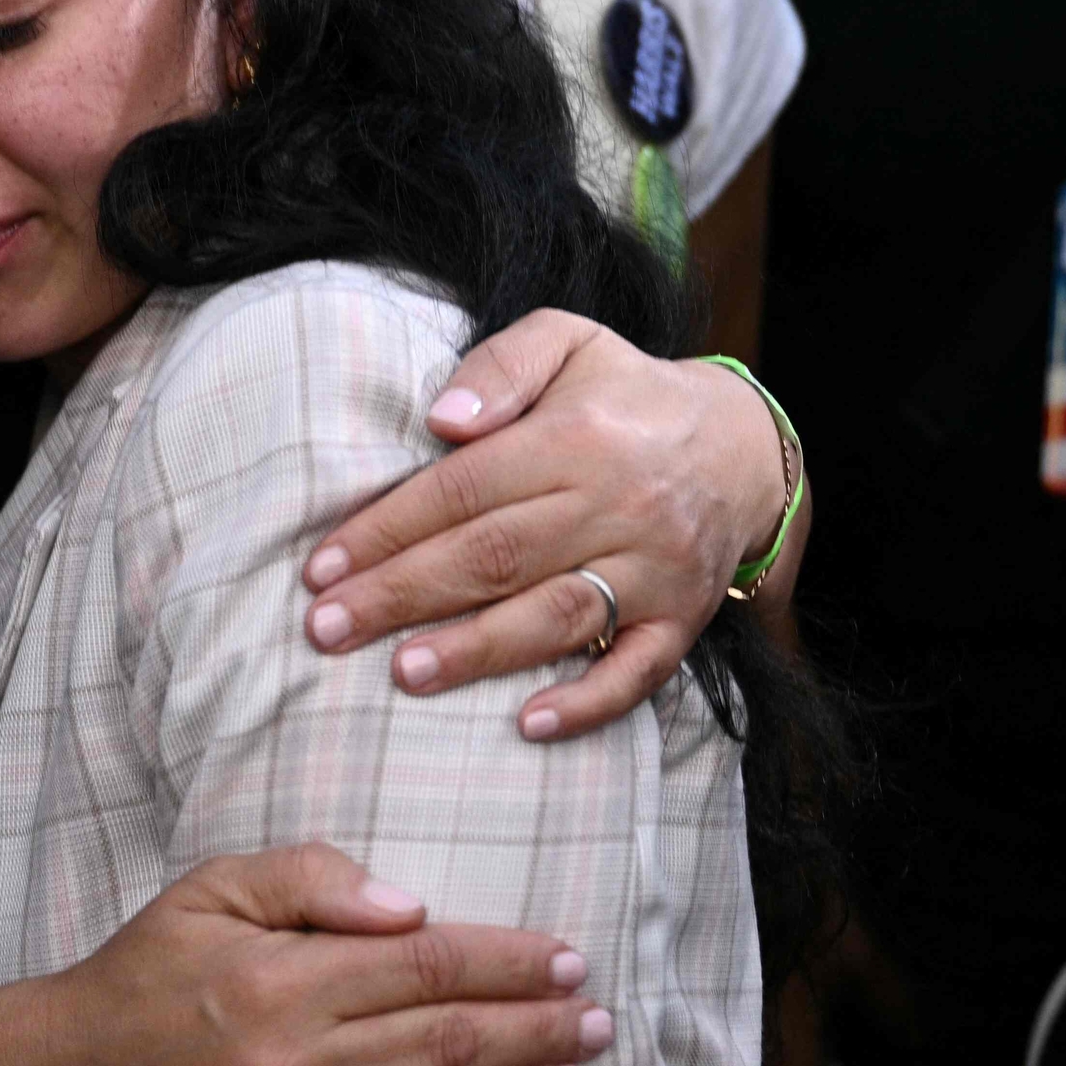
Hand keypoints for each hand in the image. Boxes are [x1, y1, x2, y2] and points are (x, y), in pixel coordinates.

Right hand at [0, 844, 608, 1065]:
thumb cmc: (146, 972)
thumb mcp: (209, 888)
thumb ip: (309, 876)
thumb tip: (410, 905)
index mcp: (285, 979)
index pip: (428, 966)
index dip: (508, 962)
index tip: (566, 959)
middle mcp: (298, 1064)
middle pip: (448, 1044)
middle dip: (537, 1028)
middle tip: (598, 1018)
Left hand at [299, 312, 781, 737]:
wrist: (744, 445)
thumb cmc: (623, 395)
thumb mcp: (568, 340)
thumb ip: (500, 366)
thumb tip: (441, 421)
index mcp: (576, 436)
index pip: (464, 487)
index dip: (389, 528)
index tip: (321, 567)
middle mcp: (618, 504)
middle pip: (495, 556)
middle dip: (403, 595)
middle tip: (326, 630)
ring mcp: (655, 568)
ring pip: (556, 616)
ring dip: (476, 650)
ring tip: (402, 673)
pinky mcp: (683, 618)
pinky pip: (639, 671)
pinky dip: (586, 703)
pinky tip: (526, 725)